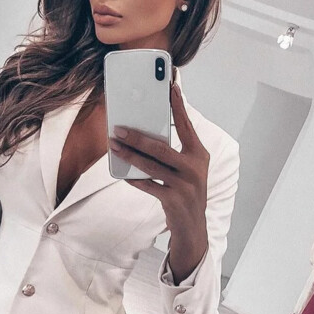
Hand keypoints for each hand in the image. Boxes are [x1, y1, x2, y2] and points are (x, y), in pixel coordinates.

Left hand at [108, 82, 210, 281]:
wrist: (193, 227)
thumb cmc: (186, 192)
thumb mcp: (187, 170)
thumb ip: (173, 152)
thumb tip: (144, 134)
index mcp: (199, 155)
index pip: (187, 125)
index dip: (178, 106)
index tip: (170, 86)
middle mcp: (194, 168)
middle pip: (162, 147)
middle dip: (138, 136)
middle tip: (119, 128)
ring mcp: (185, 185)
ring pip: (151, 165)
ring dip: (130, 155)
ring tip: (114, 146)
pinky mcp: (174, 200)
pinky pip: (148, 185)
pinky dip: (133, 177)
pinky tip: (121, 171)